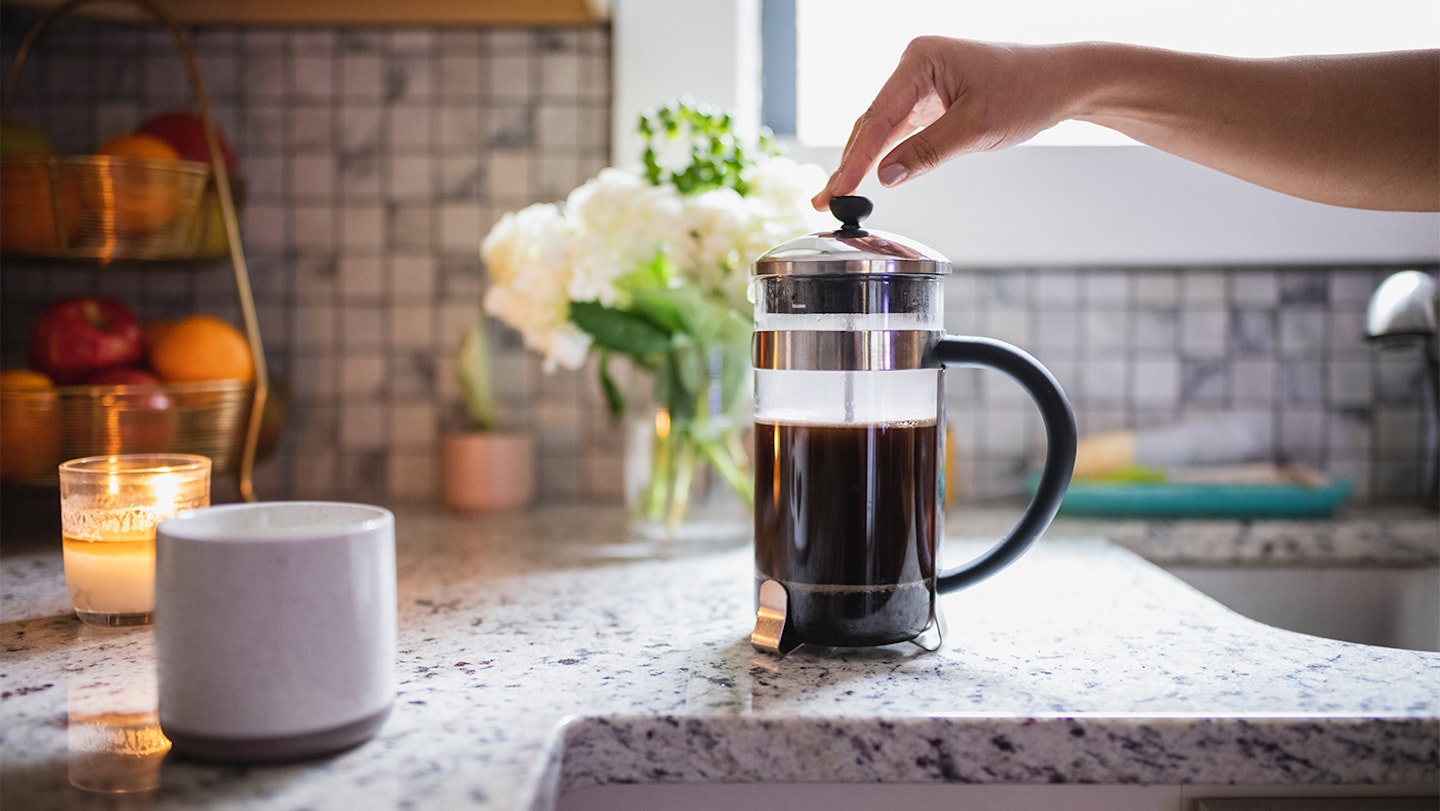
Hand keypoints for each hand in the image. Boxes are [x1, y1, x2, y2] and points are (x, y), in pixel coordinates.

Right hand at [812, 37, 1079, 209]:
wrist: (1063, 81)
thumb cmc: (1028, 91)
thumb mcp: (976, 128)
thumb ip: (927, 152)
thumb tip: (885, 176)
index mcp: (920, 59)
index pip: (878, 117)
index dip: (855, 159)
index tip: (837, 190)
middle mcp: (915, 65)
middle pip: (872, 122)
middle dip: (849, 163)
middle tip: (824, 202)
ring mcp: (921, 82)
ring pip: (882, 128)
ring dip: (862, 162)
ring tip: (835, 196)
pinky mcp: (931, 98)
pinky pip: (900, 130)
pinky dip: (884, 155)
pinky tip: (865, 178)